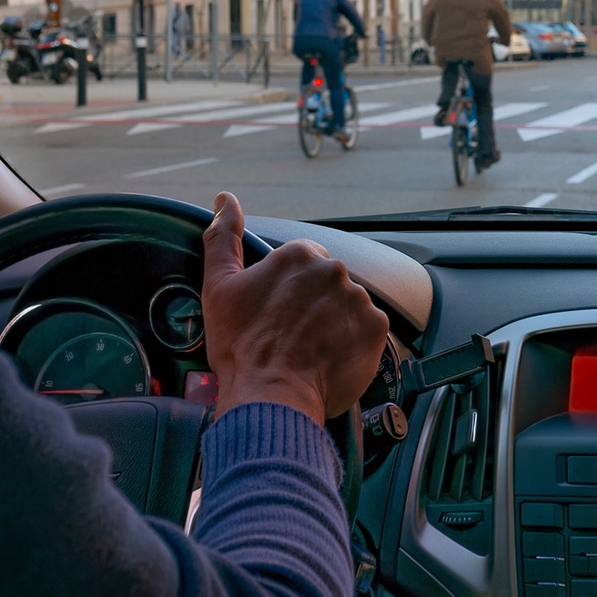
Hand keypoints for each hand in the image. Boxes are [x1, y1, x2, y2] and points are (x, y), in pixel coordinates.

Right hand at [201, 192, 388, 421]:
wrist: (270, 396)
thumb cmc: (241, 344)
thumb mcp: (219, 286)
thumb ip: (223, 237)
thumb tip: (224, 199)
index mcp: (299, 254)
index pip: (302, 262)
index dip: (288, 290)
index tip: (277, 312)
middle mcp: (334, 270)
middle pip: (326, 283)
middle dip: (312, 304)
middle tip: (291, 334)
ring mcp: (359, 299)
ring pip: (347, 306)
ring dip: (334, 322)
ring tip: (310, 349)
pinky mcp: (376, 328)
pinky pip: (367, 330)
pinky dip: (352, 342)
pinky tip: (329, 357)